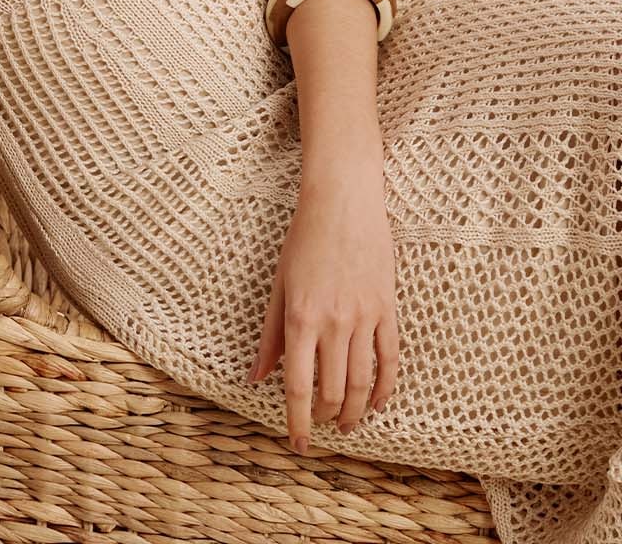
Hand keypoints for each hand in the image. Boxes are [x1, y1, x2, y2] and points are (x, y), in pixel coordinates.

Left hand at [246, 166, 398, 453]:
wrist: (343, 201)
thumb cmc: (304, 239)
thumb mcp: (278, 285)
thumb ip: (269, 335)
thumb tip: (256, 377)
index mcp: (300, 317)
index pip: (297, 386)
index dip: (298, 421)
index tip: (298, 444)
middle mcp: (332, 322)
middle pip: (333, 391)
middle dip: (326, 417)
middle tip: (322, 427)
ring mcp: (363, 316)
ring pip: (362, 382)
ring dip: (355, 411)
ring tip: (348, 424)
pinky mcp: (387, 308)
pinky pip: (390, 358)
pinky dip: (385, 387)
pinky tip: (378, 403)